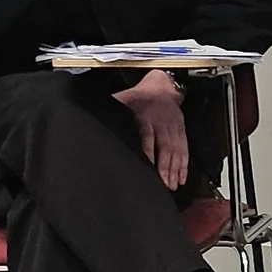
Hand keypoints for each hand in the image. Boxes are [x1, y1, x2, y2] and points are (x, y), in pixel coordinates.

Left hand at [116, 72, 188, 190]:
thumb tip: (88, 122)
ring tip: (173, 185)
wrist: (162, 86)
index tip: (147, 167)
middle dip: (165, 167)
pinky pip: (184, 148)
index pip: (148, 136)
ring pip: (176, 150)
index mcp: (145, 117)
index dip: (148, 152)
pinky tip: (181, 177)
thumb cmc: (138, 97)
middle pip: (165, 147)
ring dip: (175, 168)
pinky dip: (184, 164)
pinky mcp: (181, 131)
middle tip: (164, 184)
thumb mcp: (122, 100)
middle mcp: (161, 123)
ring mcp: (173, 127)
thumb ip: (109, 111)